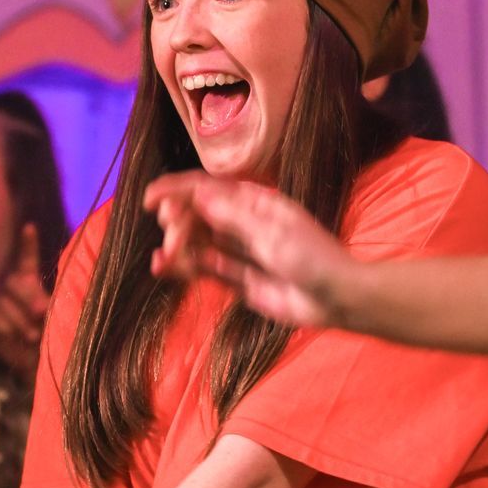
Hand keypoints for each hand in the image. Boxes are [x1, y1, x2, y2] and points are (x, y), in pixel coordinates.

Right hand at [0, 224, 48, 372]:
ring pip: (3, 304)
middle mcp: (11, 288)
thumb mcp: (55, 319)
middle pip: (13, 283)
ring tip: (33, 336)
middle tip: (41, 313)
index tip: (29, 228)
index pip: (27, 260)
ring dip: (20, 321)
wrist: (35, 365)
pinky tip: (16, 338)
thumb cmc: (50, 337)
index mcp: (31, 283)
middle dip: (28, 298)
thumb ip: (49, 309)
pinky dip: (7, 331)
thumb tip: (42, 307)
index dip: (28, 244)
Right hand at [142, 173, 354, 327]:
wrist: (336, 298)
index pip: (209, 189)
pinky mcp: (238, 280)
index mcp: (255, 202)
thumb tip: (199, 196)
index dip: (177, 190)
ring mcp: (240, 251)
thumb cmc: (313, 257)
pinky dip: (184, 267)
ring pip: (199, 242)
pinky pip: (205, 268)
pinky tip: (165, 268)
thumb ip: (233, 217)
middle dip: (179, 221)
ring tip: (165, 256)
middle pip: (199, 215)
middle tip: (172, 235)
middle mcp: (244, 223)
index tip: (151, 198)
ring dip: (178, 246)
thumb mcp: (272, 233)